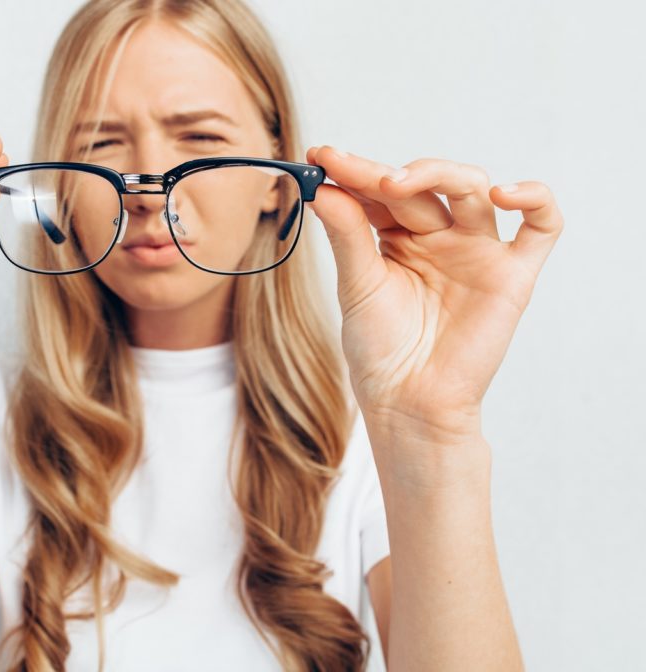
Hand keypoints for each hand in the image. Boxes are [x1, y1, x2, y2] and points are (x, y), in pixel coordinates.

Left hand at [304, 145, 563, 439]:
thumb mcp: (357, 286)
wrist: (409, 401)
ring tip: (398, 184)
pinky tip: (502, 193)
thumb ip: (347, 236)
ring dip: (440, 173)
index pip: (379, 192)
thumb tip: (323, 189)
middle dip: (386, 172)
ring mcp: (477, 250)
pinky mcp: (512, 273)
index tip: (321, 156)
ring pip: (472, 188)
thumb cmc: (380, 349)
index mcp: (397, 237)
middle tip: (355, 173)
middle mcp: (439, 236)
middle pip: (422, 184)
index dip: (353, 170)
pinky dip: (533, 199)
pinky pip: (541, 225)